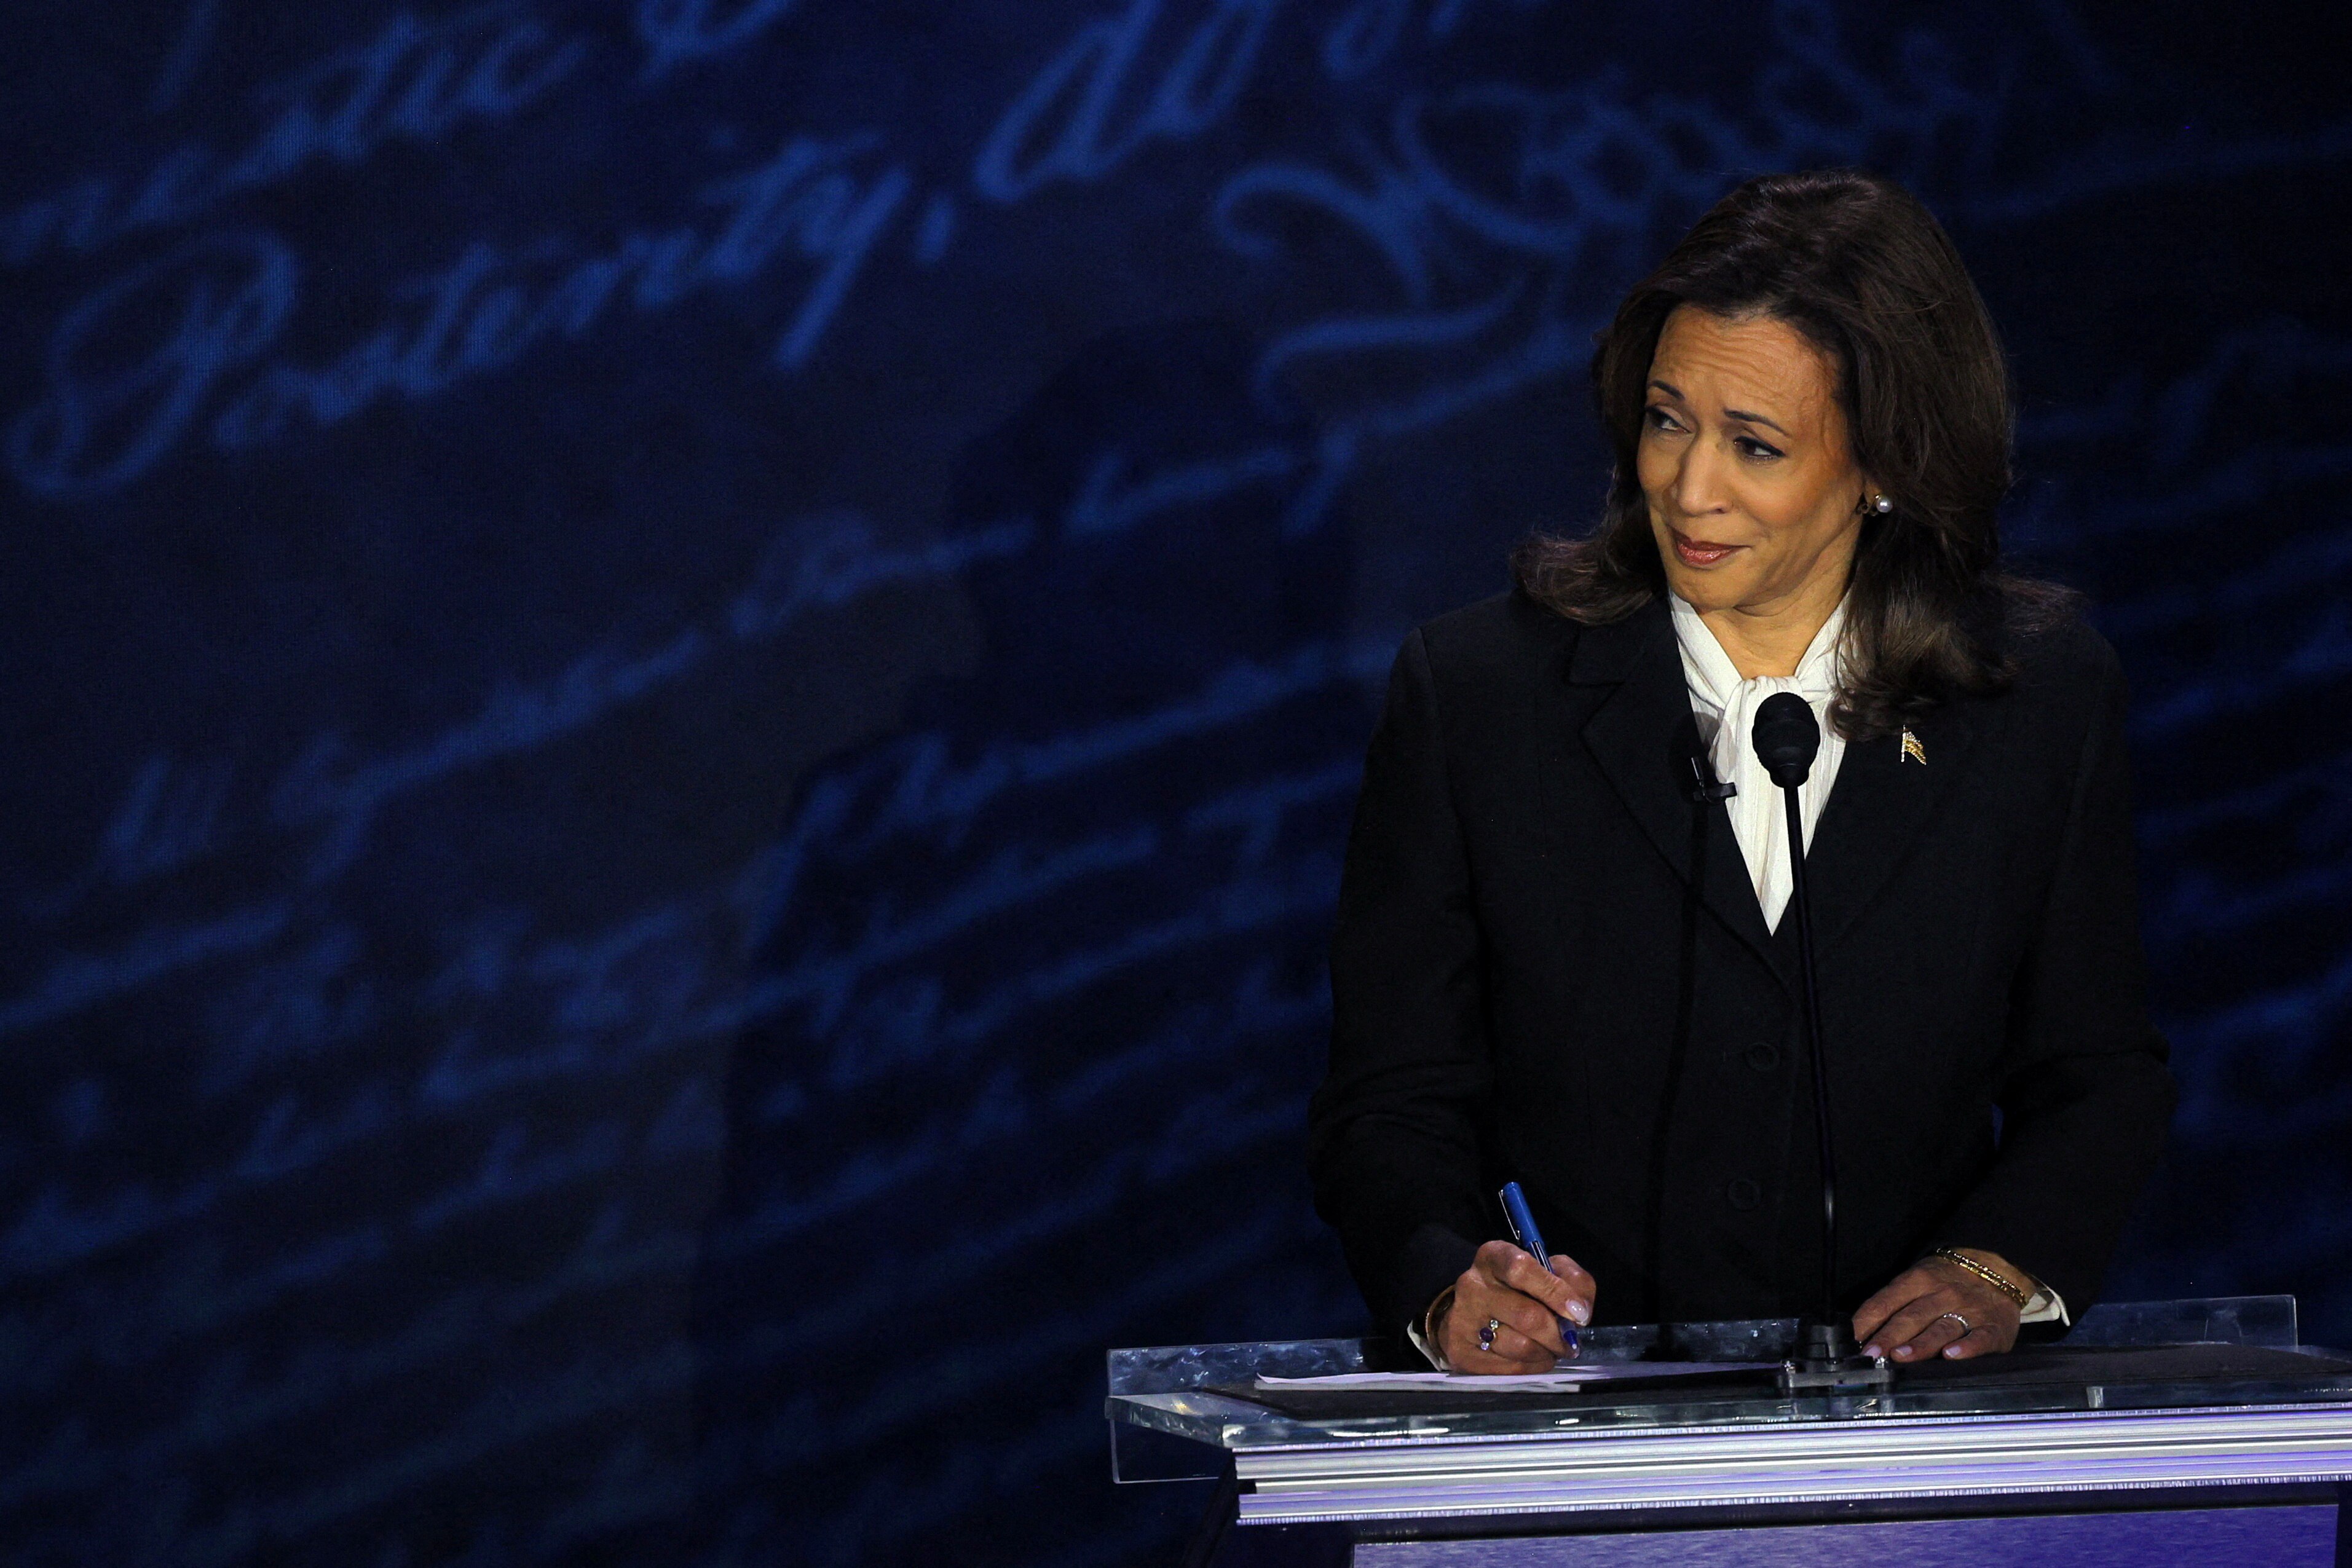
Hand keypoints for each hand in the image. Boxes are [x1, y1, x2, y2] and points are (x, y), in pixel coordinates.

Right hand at [1432, 1241, 1594, 1372]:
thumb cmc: (1519, 1289)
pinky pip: (1510, 1368)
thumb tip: (1579, 1312)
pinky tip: (1534, 1359)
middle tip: (1569, 1342)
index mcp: (1493, 1257)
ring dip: (1546, 1353)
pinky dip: (1532, 1367)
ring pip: (1520, 1346)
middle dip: (1557, 1334)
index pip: (1521, 1269)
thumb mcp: (1549, 1270)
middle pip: (1526, 1315)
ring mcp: (1463, 1319)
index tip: (1578, 1313)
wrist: (1472, 1313)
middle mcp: (1472, 1285)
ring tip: (1550, 1350)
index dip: (1555, 1292)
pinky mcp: (1462, 1352)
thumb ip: (1573, 1281)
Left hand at [1852, 1250, 2027, 1362]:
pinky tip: (1951, 1355)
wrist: (1997, 1268)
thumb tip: (1862, 1331)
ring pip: (1940, 1328)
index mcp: (1918, 1280)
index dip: (1867, 1321)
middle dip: (1888, 1337)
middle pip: (1910, 1317)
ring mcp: (1968, 1311)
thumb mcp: (1918, 1279)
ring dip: (1919, 1344)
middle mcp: (1942, 1294)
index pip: (1886, 1302)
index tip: (1851, 1341)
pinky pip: (1979, 1338)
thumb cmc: (1948, 1280)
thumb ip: (1894, 1302)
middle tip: (1870, 1355)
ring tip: (1900, 1356)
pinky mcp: (1993, 1328)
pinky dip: (1967, 1347)